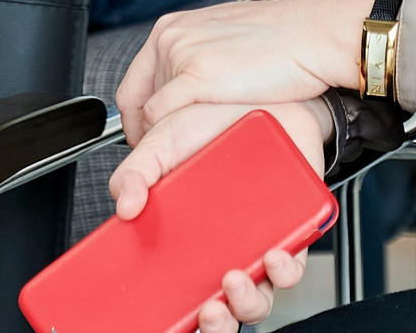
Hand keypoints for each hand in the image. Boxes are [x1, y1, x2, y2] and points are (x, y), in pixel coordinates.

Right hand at [100, 101, 330, 330]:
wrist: (270, 103)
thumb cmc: (216, 126)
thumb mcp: (164, 143)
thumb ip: (136, 172)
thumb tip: (123, 205)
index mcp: (186, 243)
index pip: (172, 294)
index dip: (167, 314)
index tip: (155, 319)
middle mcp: (222, 253)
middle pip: (216, 312)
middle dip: (210, 324)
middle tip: (205, 310)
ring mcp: (256, 247)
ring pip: (255, 300)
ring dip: (245, 303)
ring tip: (234, 280)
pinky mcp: (292, 234)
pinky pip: (292, 268)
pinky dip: (284, 270)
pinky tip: (273, 254)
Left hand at [115, 0, 377, 149]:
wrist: (314, 35)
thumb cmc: (281, 42)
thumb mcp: (223, 41)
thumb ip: (194, 60)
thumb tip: (181, 94)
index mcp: (173, 27)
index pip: (132, 85)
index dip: (137, 121)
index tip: (149, 139)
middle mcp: (170, 38)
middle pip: (138, 104)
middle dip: (152, 133)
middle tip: (173, 153)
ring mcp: (180, 56)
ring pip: (150, 117)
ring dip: (165, 138)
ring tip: (193, 149)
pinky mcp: (197, 76)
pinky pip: (162, 120)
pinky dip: (172, 139)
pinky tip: (194, 145)